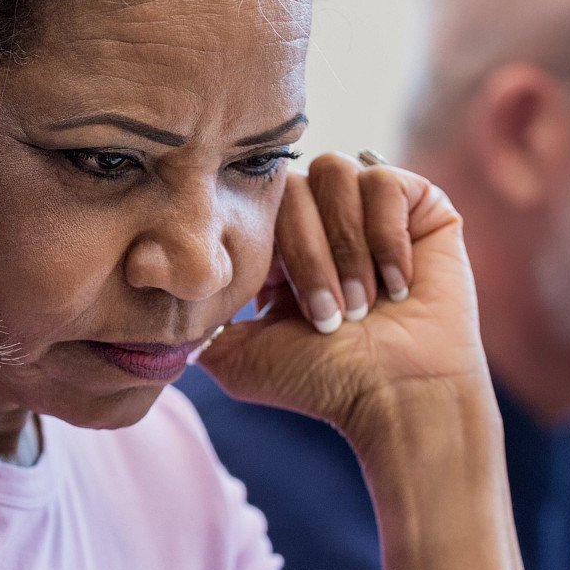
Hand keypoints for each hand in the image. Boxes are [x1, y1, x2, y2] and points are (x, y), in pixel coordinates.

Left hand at [196, 154, 490, 447]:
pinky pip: (383, 181)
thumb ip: (197, 321)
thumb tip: (150, 290)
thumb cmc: (325, 382)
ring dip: (346, 248)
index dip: (270, 248)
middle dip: (307, 257)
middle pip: (293, 187)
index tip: (283, 307)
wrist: (396, 395)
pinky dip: (385, 237)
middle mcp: (327, 220)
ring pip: (336, 174)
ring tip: (363, 306)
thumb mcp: (239, 356)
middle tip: (329, 319)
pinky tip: (399, 285)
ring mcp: (373, 209)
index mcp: (284, 246)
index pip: (259, 201)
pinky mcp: (420, 205)